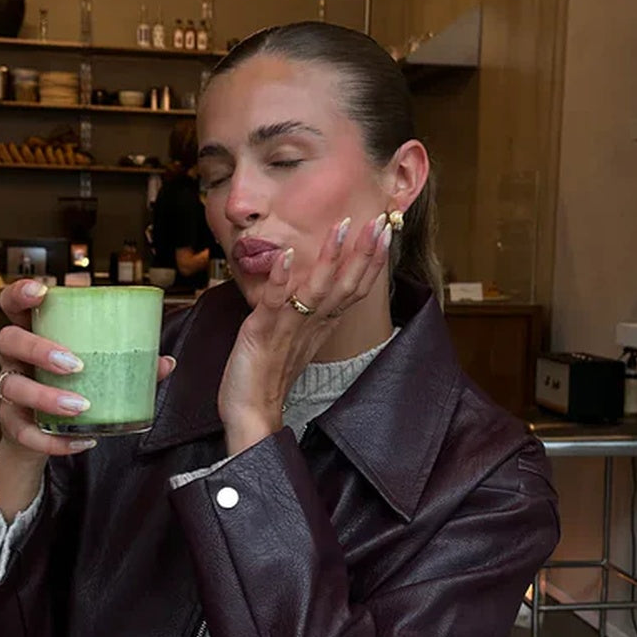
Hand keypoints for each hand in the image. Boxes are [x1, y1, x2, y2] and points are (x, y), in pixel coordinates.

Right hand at [0, 280, 176, 516]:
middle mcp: (14, 358)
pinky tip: (81, 440)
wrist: (40, 433)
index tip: (41, 291)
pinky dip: (53, 440)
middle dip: (39, 349)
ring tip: (80, 406)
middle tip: (75, 364)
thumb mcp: (92, 369)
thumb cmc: (67, 386)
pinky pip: (25, 432)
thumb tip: (165, 362)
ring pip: (12, 387)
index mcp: (33, 333)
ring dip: (46, 396)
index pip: (12, 304)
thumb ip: (126, 361)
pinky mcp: (12, 424)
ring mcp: (9, 390)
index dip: (20, 293)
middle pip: (8, 340)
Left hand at [217, 213, 391, 455]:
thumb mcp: (296, 340)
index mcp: (320, 326)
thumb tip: (323, 295)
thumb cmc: (269, 378)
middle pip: (346, 286)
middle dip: (364, 252)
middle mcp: (311, 325)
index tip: (385, 233)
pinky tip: (289, 255)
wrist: (251, 414)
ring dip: (331, 258)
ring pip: (318, 290)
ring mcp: (288, 328)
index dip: (371, 261)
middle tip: (380, 222)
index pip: (354, 289)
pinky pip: (274, 302)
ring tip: (342, 227)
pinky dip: (282, 279)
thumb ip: (311, 316)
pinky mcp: (262, 332)